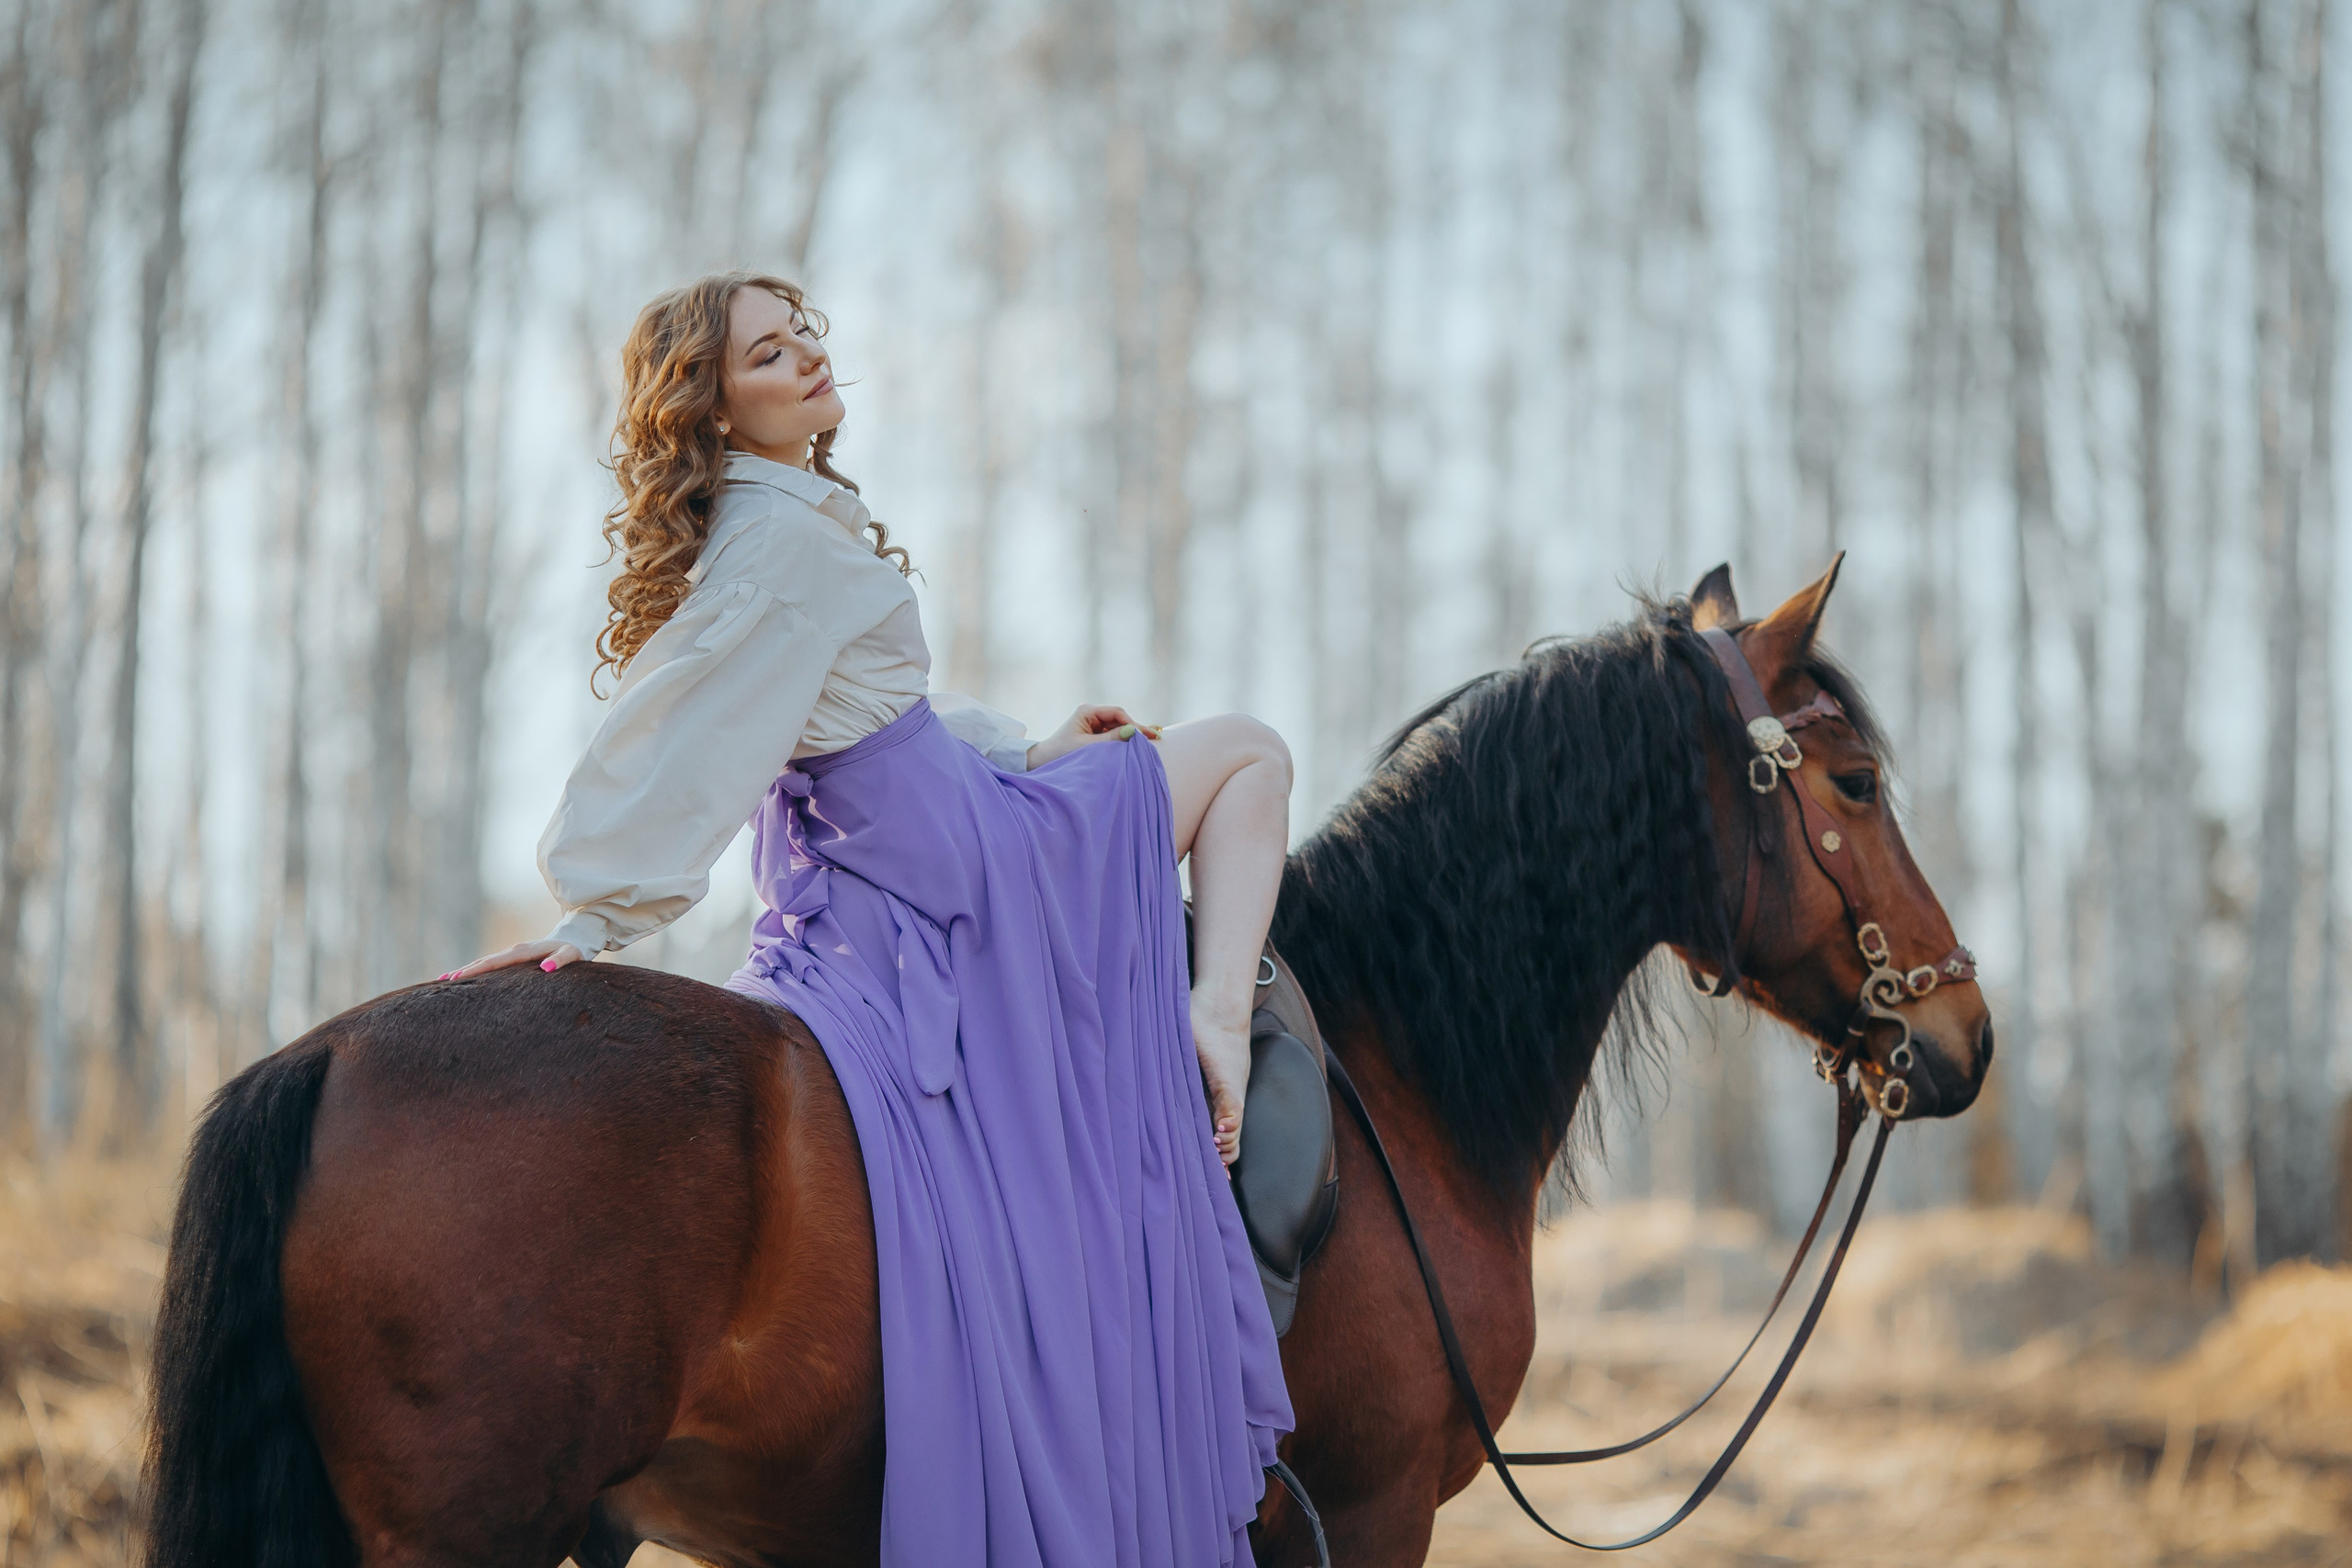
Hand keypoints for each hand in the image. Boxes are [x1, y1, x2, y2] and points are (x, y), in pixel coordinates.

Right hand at [440, 939, 585, 981]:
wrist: (572, 939)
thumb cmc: (572, 951)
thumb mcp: (571, 955)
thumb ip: (561, 961)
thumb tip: (546, 969)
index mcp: (523, 951)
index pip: (496, 962)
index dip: (477, 970)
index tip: (460, 978)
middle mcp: (513, 950)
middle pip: (484, 961)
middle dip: (464, 971)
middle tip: (443, 983)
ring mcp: (510, 953)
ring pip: (483, 961)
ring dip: (464, 970)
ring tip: (443, 981)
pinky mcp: (511, 958)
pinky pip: (489, 964)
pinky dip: (474, 969)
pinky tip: (462, 977)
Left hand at [1025, 704, 1162, 767]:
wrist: (1042, 762)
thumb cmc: (1061, 753)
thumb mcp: (1087, 747)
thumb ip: (1110, 740)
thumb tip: (1133, 732)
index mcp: (1087, 711)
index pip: (1117, 713)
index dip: (1132, 724)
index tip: (1144, 736)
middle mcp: (1091, 714)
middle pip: (1120, 719)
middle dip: (1135, 730)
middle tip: (1156, 738)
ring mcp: (1092, 724)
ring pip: (1117, 728)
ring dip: (1129, 737)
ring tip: (1147, 745)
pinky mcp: (1093, 735)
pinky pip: (1112, 736)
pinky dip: (1121, 742)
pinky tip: (1134, 748)